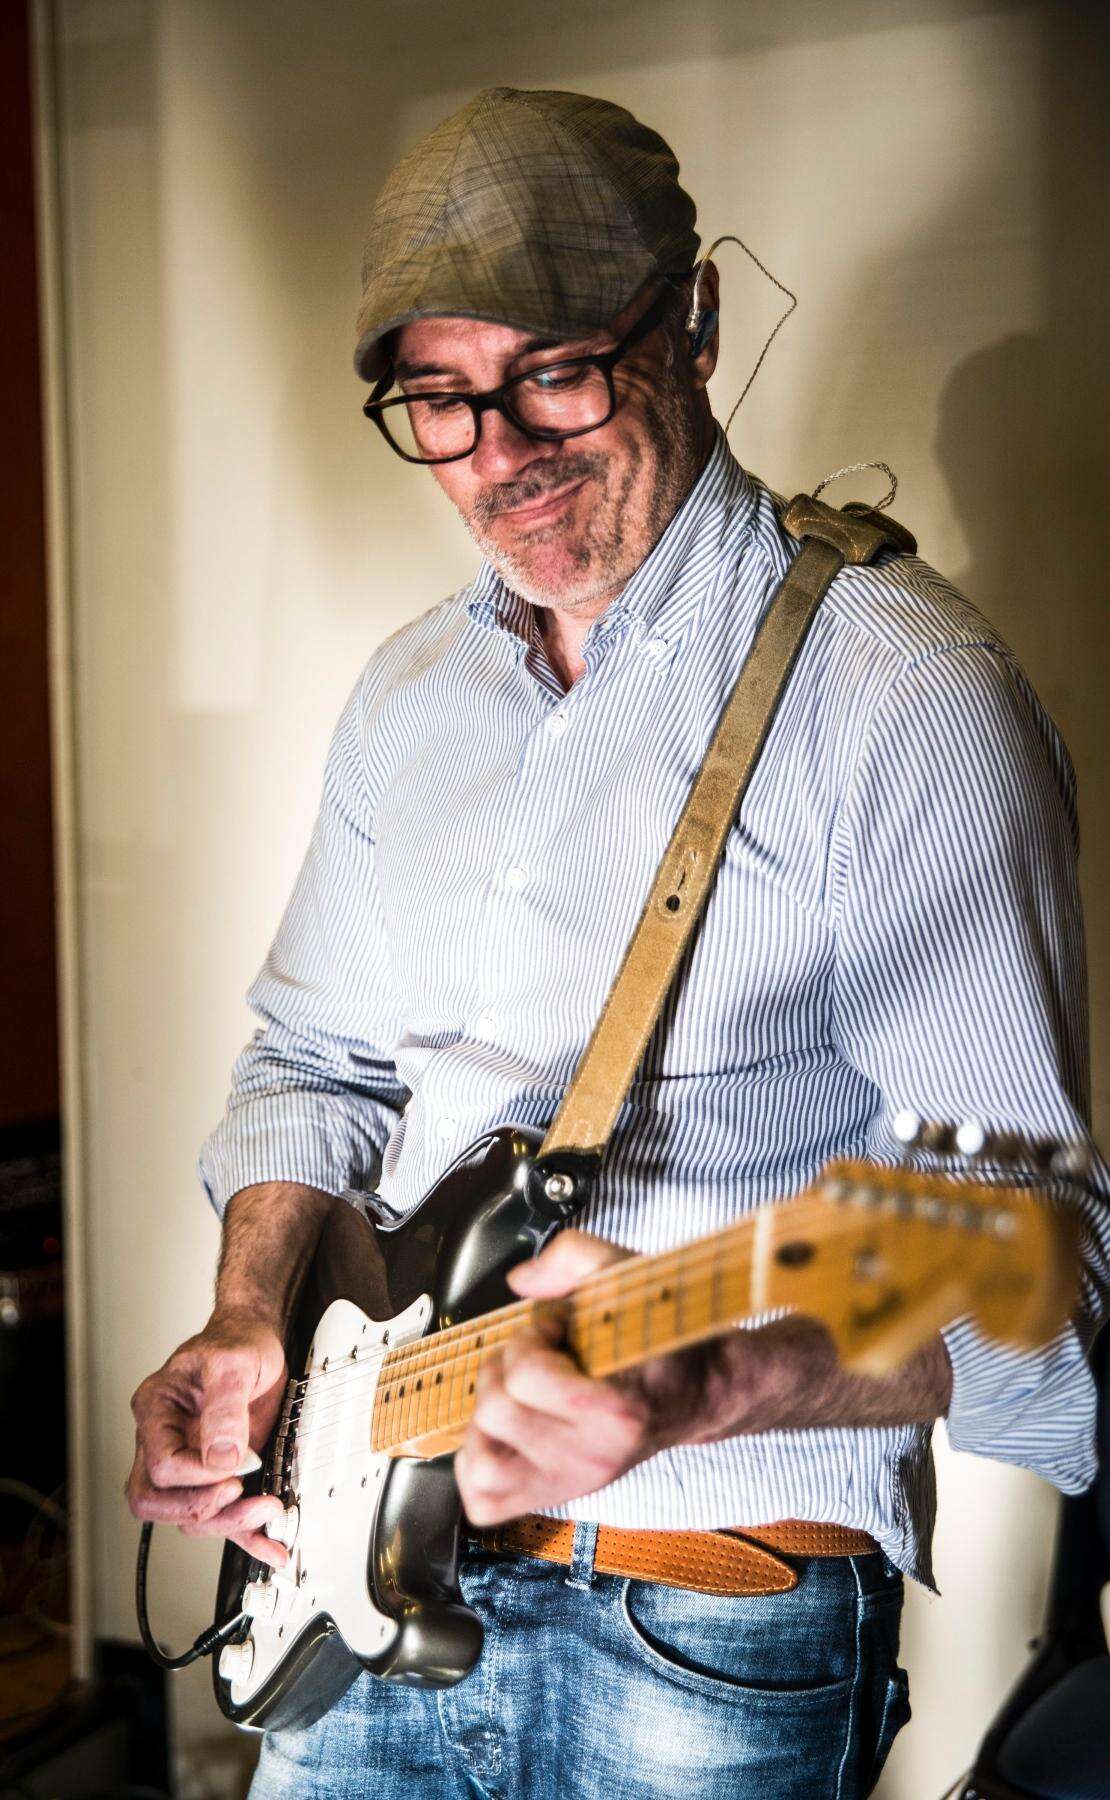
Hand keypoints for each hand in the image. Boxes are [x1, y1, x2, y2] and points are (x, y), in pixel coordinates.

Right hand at [126, 1309, 289, 1566]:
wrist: (256, 1340)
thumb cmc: (236, 1343)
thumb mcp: (234, 1363)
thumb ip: (225, 1407)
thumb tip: (222, 1456)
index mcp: (156, 1411)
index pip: (161, 1465)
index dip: (199, 1473)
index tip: (241, 1459)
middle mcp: (164, 1440)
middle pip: (155, 1500)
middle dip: (199, 1508)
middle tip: (240, 1494)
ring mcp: (188, 1462)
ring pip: (185, 1516)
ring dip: (227, 1523)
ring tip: (268, 1510)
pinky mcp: (216, 1475)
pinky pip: (221, 1516)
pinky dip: (246, 1536)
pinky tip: (271, 1546)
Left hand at [453, 1229, 954, 1526]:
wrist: (707, 1389)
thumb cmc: (671, 1336)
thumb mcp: (634, 1275)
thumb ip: (575, 1257)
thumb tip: (522, 1279)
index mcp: (618, 1409)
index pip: (527, 1377)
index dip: (529, 1338)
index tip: (554, 1329)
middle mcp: (595, 1457)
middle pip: (494, 1414)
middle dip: (503, 1369)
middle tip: (535, 1357)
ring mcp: (574, 1483)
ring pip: (479, 1466)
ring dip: (484, 1422)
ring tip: (515, 1396)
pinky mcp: (558, 1495)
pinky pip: (485, 1500)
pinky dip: (479, 1466)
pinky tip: (506, 1432)